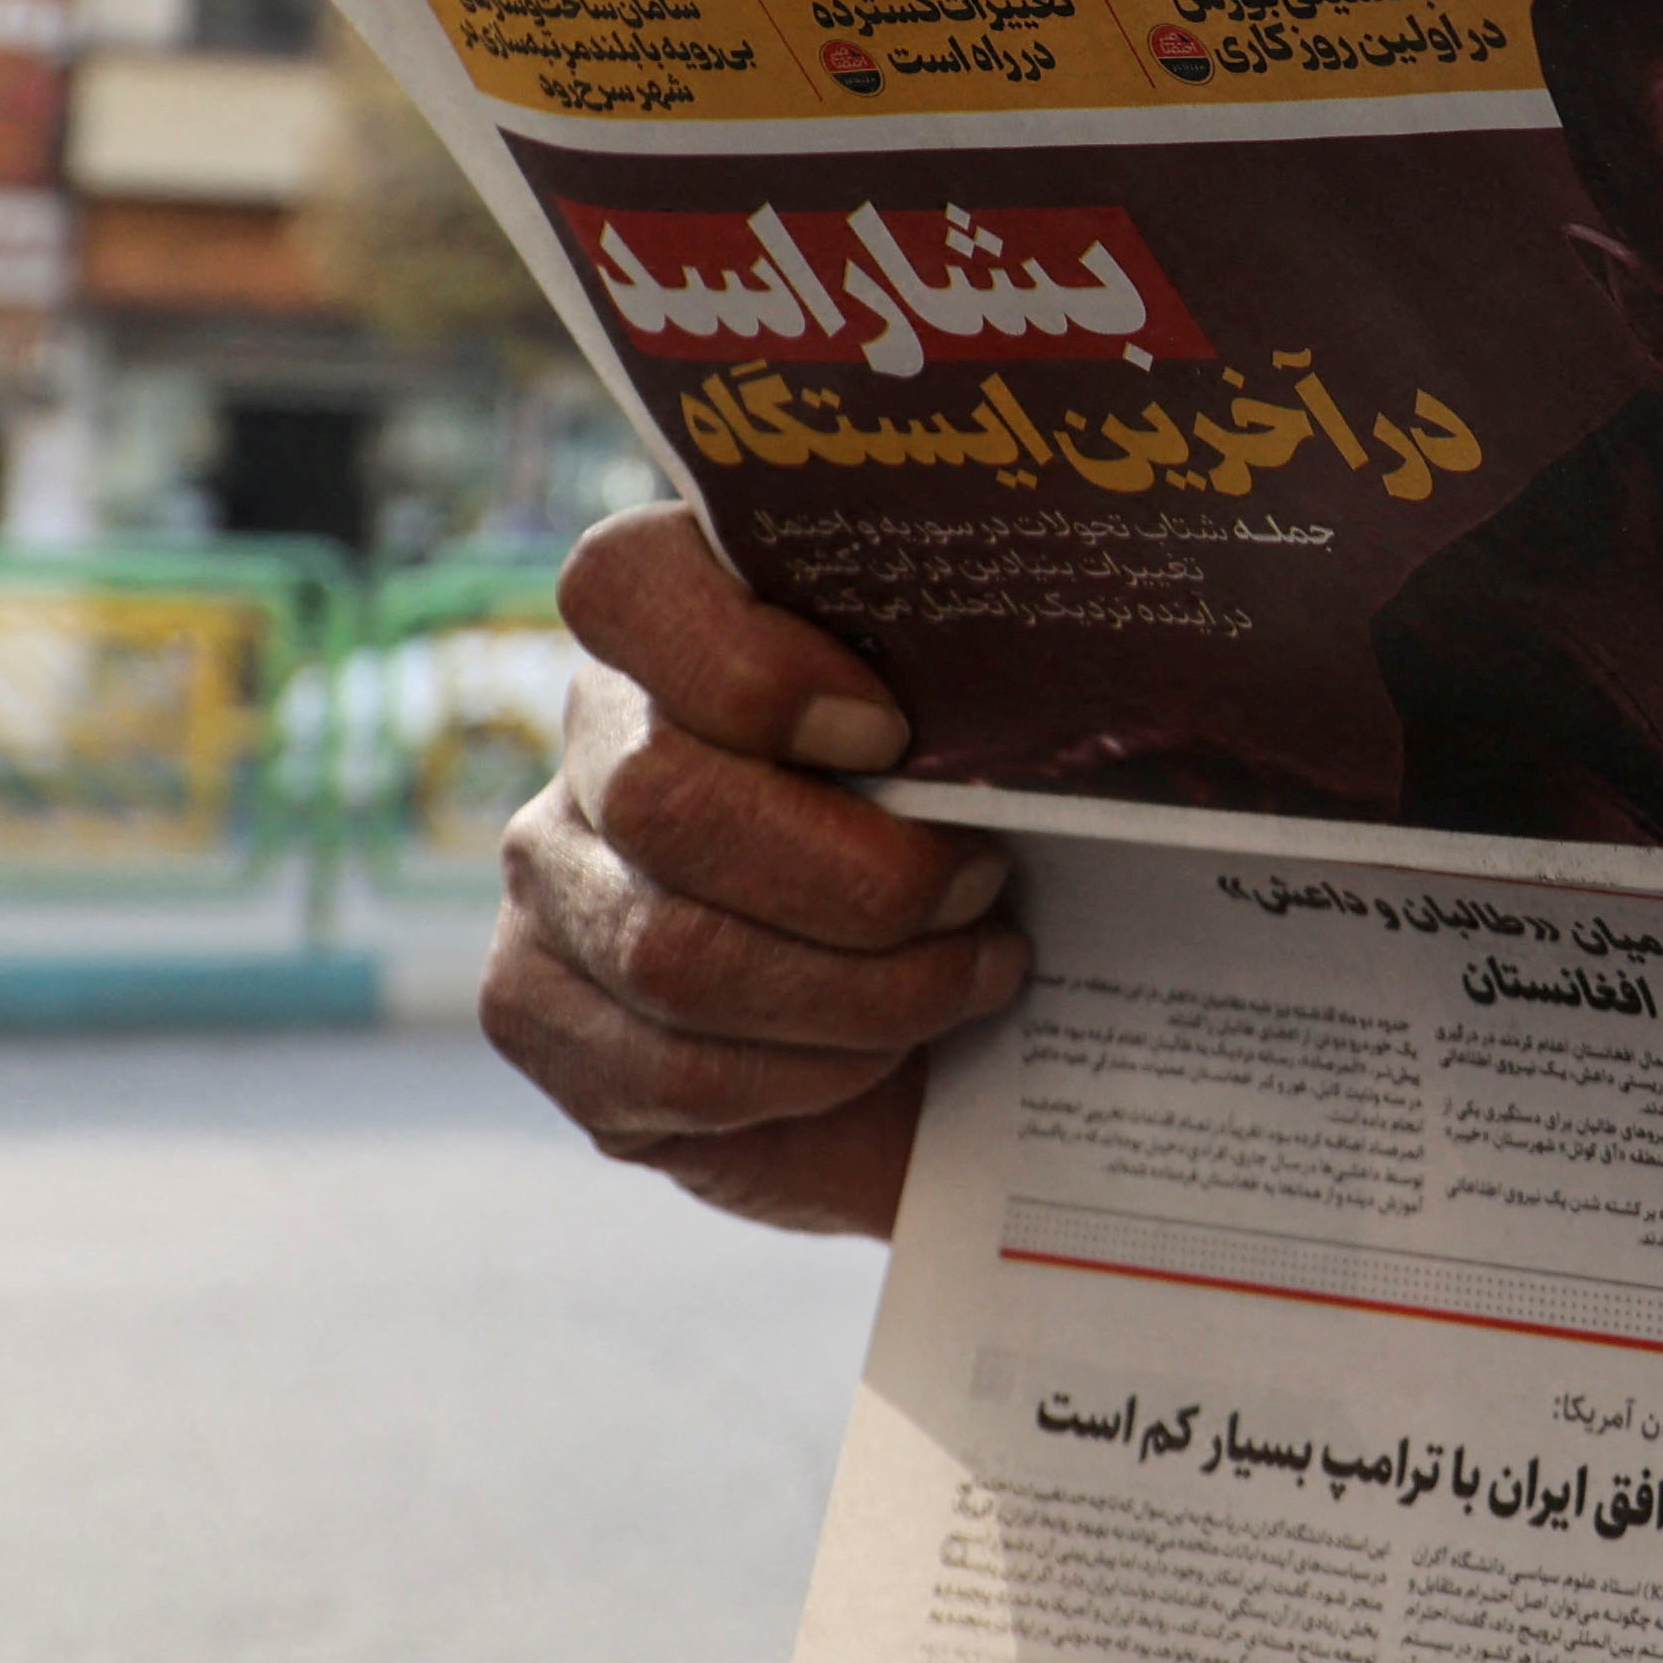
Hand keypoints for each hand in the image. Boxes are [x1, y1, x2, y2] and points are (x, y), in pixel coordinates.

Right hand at [480, 504, 1030, 1237]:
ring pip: (676, 954)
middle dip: (861, 874)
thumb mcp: (986, 726)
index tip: (891, 734)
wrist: (936, 1010)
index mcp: (680, 614)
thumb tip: (1116, 664)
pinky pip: (673, 1070)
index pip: (627, 587)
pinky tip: (883, 1054)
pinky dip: (812, 1075)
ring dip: (862, 990)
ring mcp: (551, 883)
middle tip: (986, 887)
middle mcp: (591, 741)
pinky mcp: (546, 1018)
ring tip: (970, 976)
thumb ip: (992, 677)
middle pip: (669, 798)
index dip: (749, 665)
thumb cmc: (981, 821)